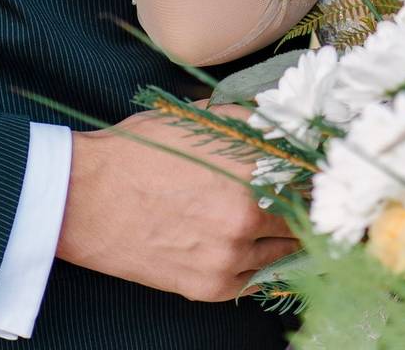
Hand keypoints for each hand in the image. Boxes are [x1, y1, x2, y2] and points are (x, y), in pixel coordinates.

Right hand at [56, 106, 297, 301]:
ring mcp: (231, 256)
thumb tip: (293, 128)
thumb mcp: (203, 118)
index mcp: (253, 169)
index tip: (320, 174)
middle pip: (305, 216)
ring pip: (286, 250)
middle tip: (304, 198)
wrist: (84, 196)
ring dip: (286, 236)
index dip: (318, 175)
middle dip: (305, 205)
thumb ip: (256, 123)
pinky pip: (257, 278)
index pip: (313, 178)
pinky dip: (259, 262)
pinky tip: (250, 245)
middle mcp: (249, 215)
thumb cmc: (141, 150)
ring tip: (275, 220)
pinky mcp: (211, 286)